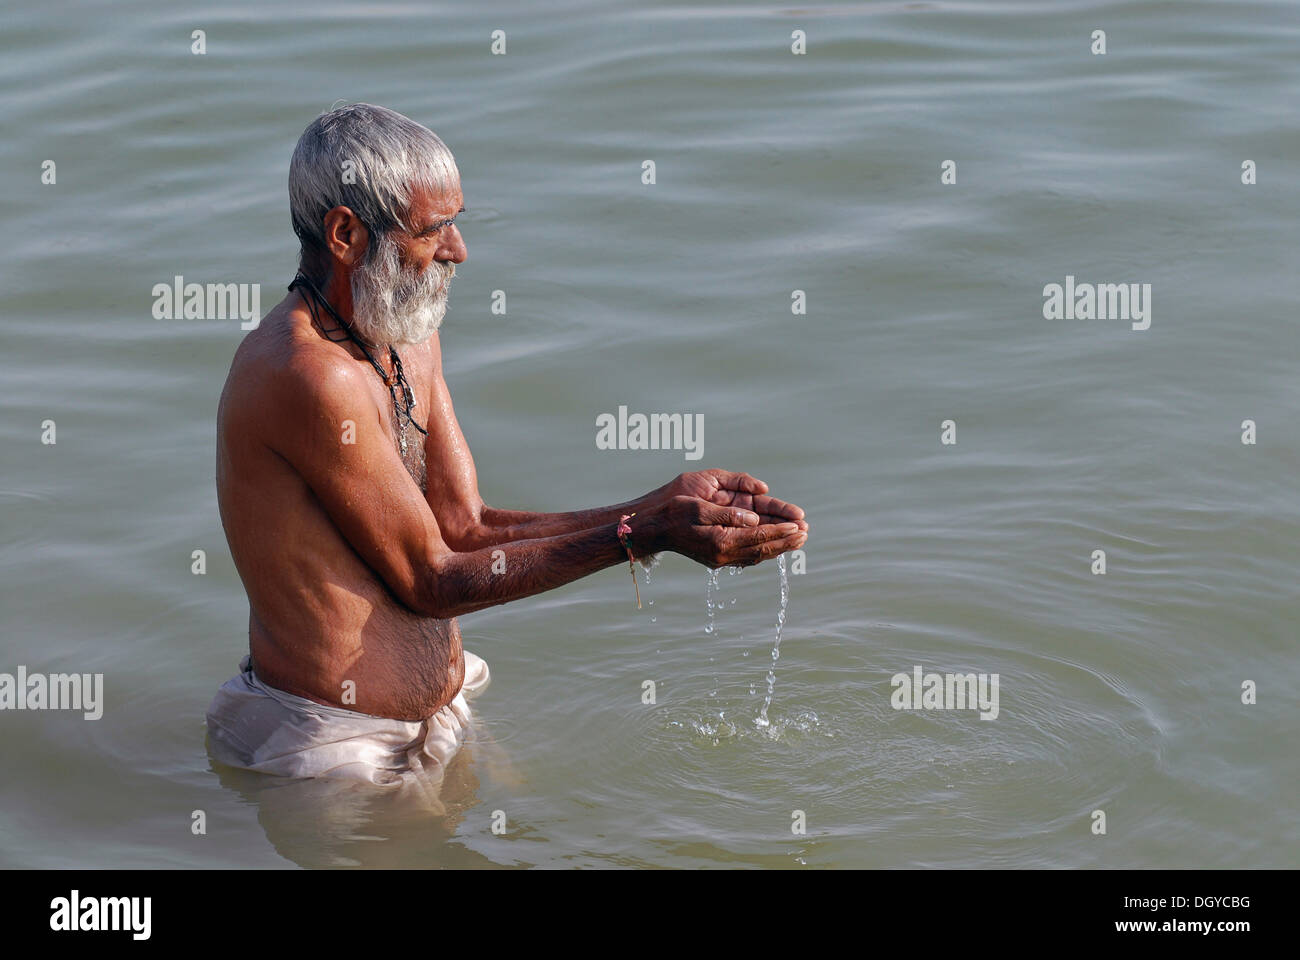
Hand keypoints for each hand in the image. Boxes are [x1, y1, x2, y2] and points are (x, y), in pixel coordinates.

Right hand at [634, 495, 806, 568]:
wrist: (652, 530)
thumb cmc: (673, 513)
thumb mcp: (698, 508)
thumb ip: (728, 515)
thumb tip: (754, 519)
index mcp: (720, 541)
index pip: (758, 537)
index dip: (780, 531)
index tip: (799, 525)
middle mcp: (723, 554)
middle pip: (762, 550)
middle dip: (785, 541)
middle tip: (806, 534)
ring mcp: (720, 558)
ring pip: (757, 555)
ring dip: (778, 547)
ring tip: (797, 540)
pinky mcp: (717, 557)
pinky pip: (747, 556)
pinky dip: (764, 550)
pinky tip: (773, 545)